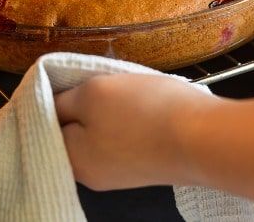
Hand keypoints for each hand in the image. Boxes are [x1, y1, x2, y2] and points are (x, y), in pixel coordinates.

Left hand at [54, 74, 219, 189]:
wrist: (206, 138)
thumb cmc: (144, 113)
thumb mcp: (93, 92)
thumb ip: (63, 100)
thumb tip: (50, 106)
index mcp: (72, 160)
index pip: (47, 124)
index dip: (55, 96)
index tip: (69, 77)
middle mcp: (93, 175)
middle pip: (76, 130)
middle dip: (85, 104)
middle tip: (101, 81)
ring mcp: (124, 173)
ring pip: (104, 132)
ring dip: (111, 110)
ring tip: (128, 90)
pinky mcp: (150, 165)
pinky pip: (128, 137)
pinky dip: (132, 120)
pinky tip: (147, 105)